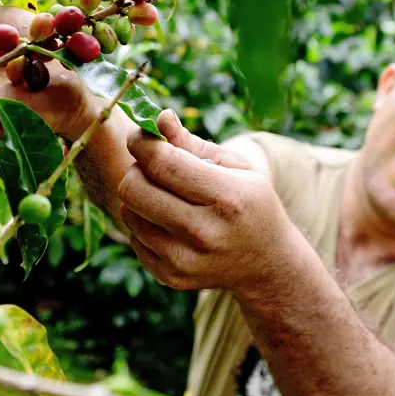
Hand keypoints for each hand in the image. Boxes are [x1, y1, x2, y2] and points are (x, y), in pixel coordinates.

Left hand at [118, 110, 288, 293]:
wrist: (267, 263)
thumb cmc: (250, 203)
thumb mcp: (235, 166)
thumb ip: (192, 143)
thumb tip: (160, 118)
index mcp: (227, 197)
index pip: (162, 164)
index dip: (142, 142)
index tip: (141, 135)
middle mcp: (204, 232)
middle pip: (134, 189)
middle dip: (137, 169)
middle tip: (153, 166)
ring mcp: (185, 260)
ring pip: (128, 213)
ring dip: (139, 196)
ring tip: (165, 194)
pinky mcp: (171, 277)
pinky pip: (133, 237)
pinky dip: (144, 222)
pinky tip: (168, 221)